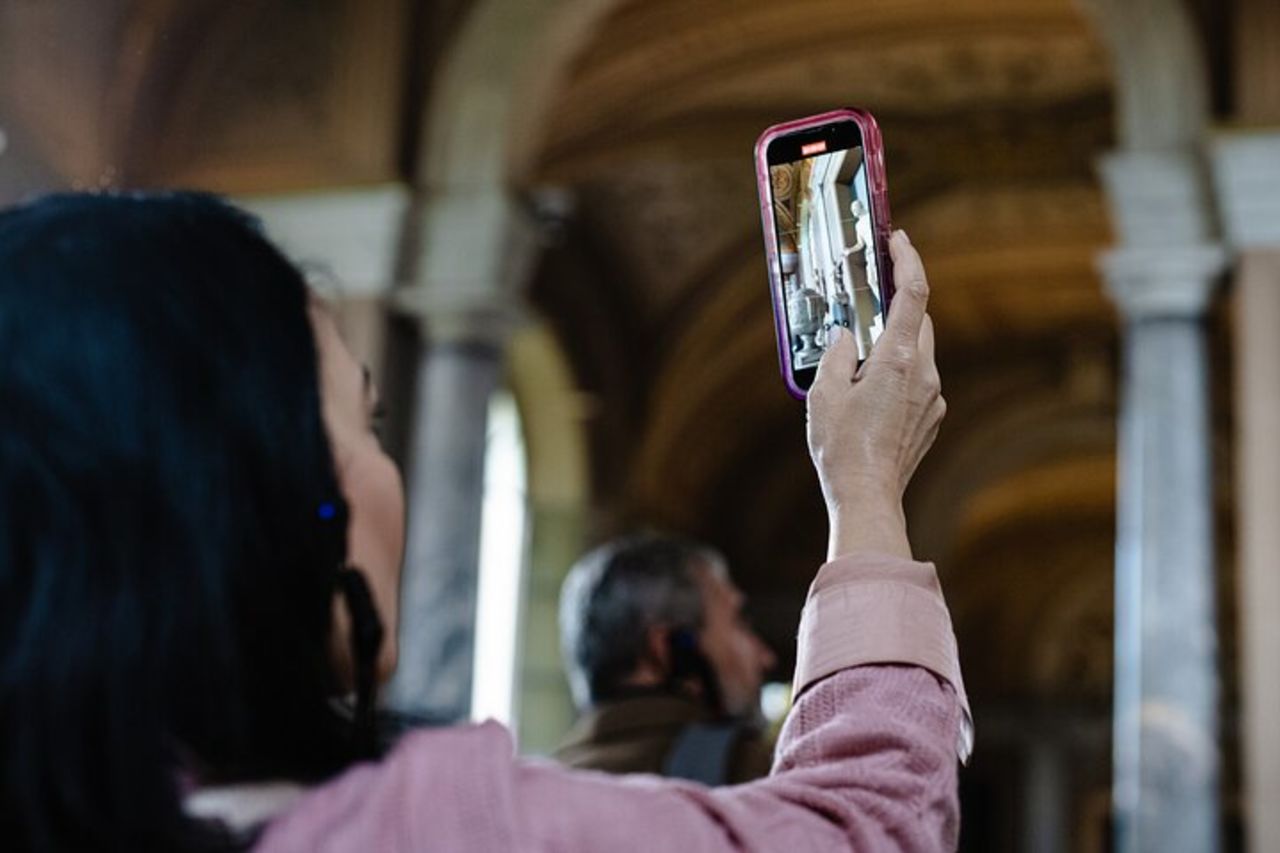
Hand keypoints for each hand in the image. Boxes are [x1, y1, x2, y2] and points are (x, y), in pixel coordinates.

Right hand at [806, 230, 943, 559]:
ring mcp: (933, 398)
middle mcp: (925, 374)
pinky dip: (900, 372)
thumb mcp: (823, 394)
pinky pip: (919, 380)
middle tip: (871, 298)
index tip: (900, 241)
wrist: (868, 497)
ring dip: (896, 343)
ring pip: (921, 351)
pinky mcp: (932, 418)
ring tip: (862, 356)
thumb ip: (834, 355)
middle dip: (898, 304)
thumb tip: (843, 336)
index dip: (908, 261)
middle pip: (920, 321)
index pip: (913, 294)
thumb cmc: (842, 448)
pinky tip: (872, 391)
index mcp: (897, 360)